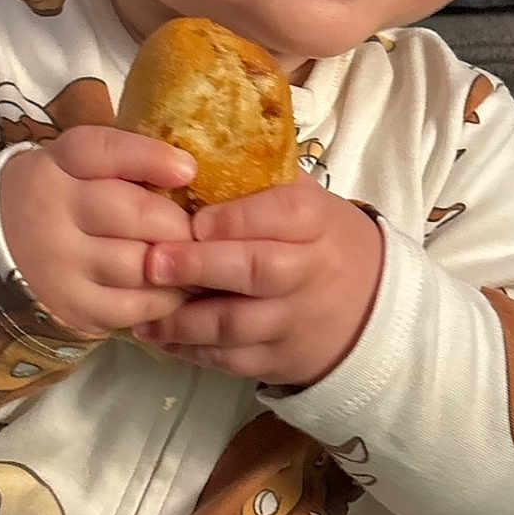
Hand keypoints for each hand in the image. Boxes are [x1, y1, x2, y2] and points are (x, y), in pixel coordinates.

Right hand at [0, 126, 196, 338]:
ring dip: (178, 264)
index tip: (188, 171)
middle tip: (199, 230)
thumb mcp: (71, 165)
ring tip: (194, 262)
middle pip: (138, 214)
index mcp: (56, 166)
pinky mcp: (70, 307)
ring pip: (141, 264)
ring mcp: (60, 265)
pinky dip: (162, 299)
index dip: (152, 159)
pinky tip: (171, 289)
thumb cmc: (50, 197)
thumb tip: (189, 172)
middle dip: (179, 223)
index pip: (106, 152)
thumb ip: (122, 162)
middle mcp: (53, 212)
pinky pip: (133, 306)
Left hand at [132, 179, 383, 387]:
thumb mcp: (306, 200)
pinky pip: (233, 360)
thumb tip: (187, 154)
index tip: (194, 220)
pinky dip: (194, 352)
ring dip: (184, 321)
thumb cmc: (320, 240)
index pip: (283, 214)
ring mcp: (297, 320)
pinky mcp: (283, 359)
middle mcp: (310, 271)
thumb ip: (257, 182)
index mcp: (315, 220)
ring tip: (142, 313)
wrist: (371, 308)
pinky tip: (161, 338)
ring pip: (237, 324)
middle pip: (256, 270)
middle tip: (152, 263)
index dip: (236, 218)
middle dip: (200, 266)